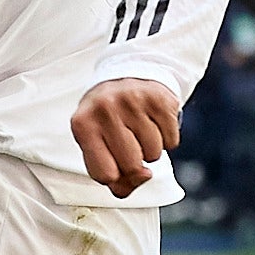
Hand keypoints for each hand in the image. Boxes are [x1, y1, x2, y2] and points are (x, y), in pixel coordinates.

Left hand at [72, 77, 181, 198]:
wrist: (126, 76)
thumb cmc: (108, 120)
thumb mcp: (97, 145)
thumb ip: (115, 177)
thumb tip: (143, 178)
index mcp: (83, 125)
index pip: (104, 175)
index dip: (115, 177)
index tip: (115, 164)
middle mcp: (105, 109)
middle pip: (132, 167)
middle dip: (135, 164)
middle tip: (129, 144)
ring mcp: (132, 101)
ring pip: (153, 154)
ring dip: (151, 150)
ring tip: (140, 131)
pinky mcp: (158, 99)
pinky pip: (171, 141)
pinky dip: (166, 139)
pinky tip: (154, 124)